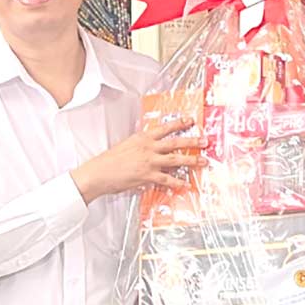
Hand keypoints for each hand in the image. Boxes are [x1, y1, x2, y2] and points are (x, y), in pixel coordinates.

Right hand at [71, 116, 201, 199]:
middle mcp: (148, 147)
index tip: (190, 120)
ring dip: (191, 160)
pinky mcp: (148, 175)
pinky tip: (185, 184)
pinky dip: (178, 182)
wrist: (99, 173)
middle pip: (175, 142)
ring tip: (203, 161)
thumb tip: (152, 150)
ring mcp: (149, 161)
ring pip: (176, 159)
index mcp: (142, 138)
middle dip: (192, 141)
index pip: (165, 127)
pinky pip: (167, 179)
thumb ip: (142, 146)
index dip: (179, 123)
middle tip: (205, 141)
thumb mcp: (127, 146)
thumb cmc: (110, 161)